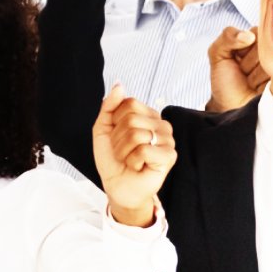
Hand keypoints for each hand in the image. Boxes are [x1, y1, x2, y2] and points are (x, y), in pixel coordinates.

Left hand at [92, 84, 175, 225]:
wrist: (117, 186)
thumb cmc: (113, 159)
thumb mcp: (103, 129)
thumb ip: (109, 106)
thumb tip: (119, 85)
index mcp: (147, 115)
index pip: (129, 103)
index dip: (114, 121)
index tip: (116, 136)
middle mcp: (161, 124)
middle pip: (131, 118)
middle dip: (117, 139)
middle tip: (122, 151)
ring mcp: (167, 140)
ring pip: (136, 134)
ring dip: (123, 151)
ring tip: (129, 159)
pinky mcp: (169, 156)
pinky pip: (143, 150)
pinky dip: (132, 161)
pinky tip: (137, 166)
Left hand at [207, 26, 267, 110]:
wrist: (232, 107)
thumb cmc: (226, 80)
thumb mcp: (217, 54)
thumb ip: (226, 37)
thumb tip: (249, 36)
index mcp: (259, 39)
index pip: (258, 32)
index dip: (244, 46)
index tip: (237, 57)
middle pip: (267, 46)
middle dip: (249, 61)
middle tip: (243, 71)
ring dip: (256, 74)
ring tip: (251, 81)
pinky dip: (263, 83)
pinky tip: (258, 88)